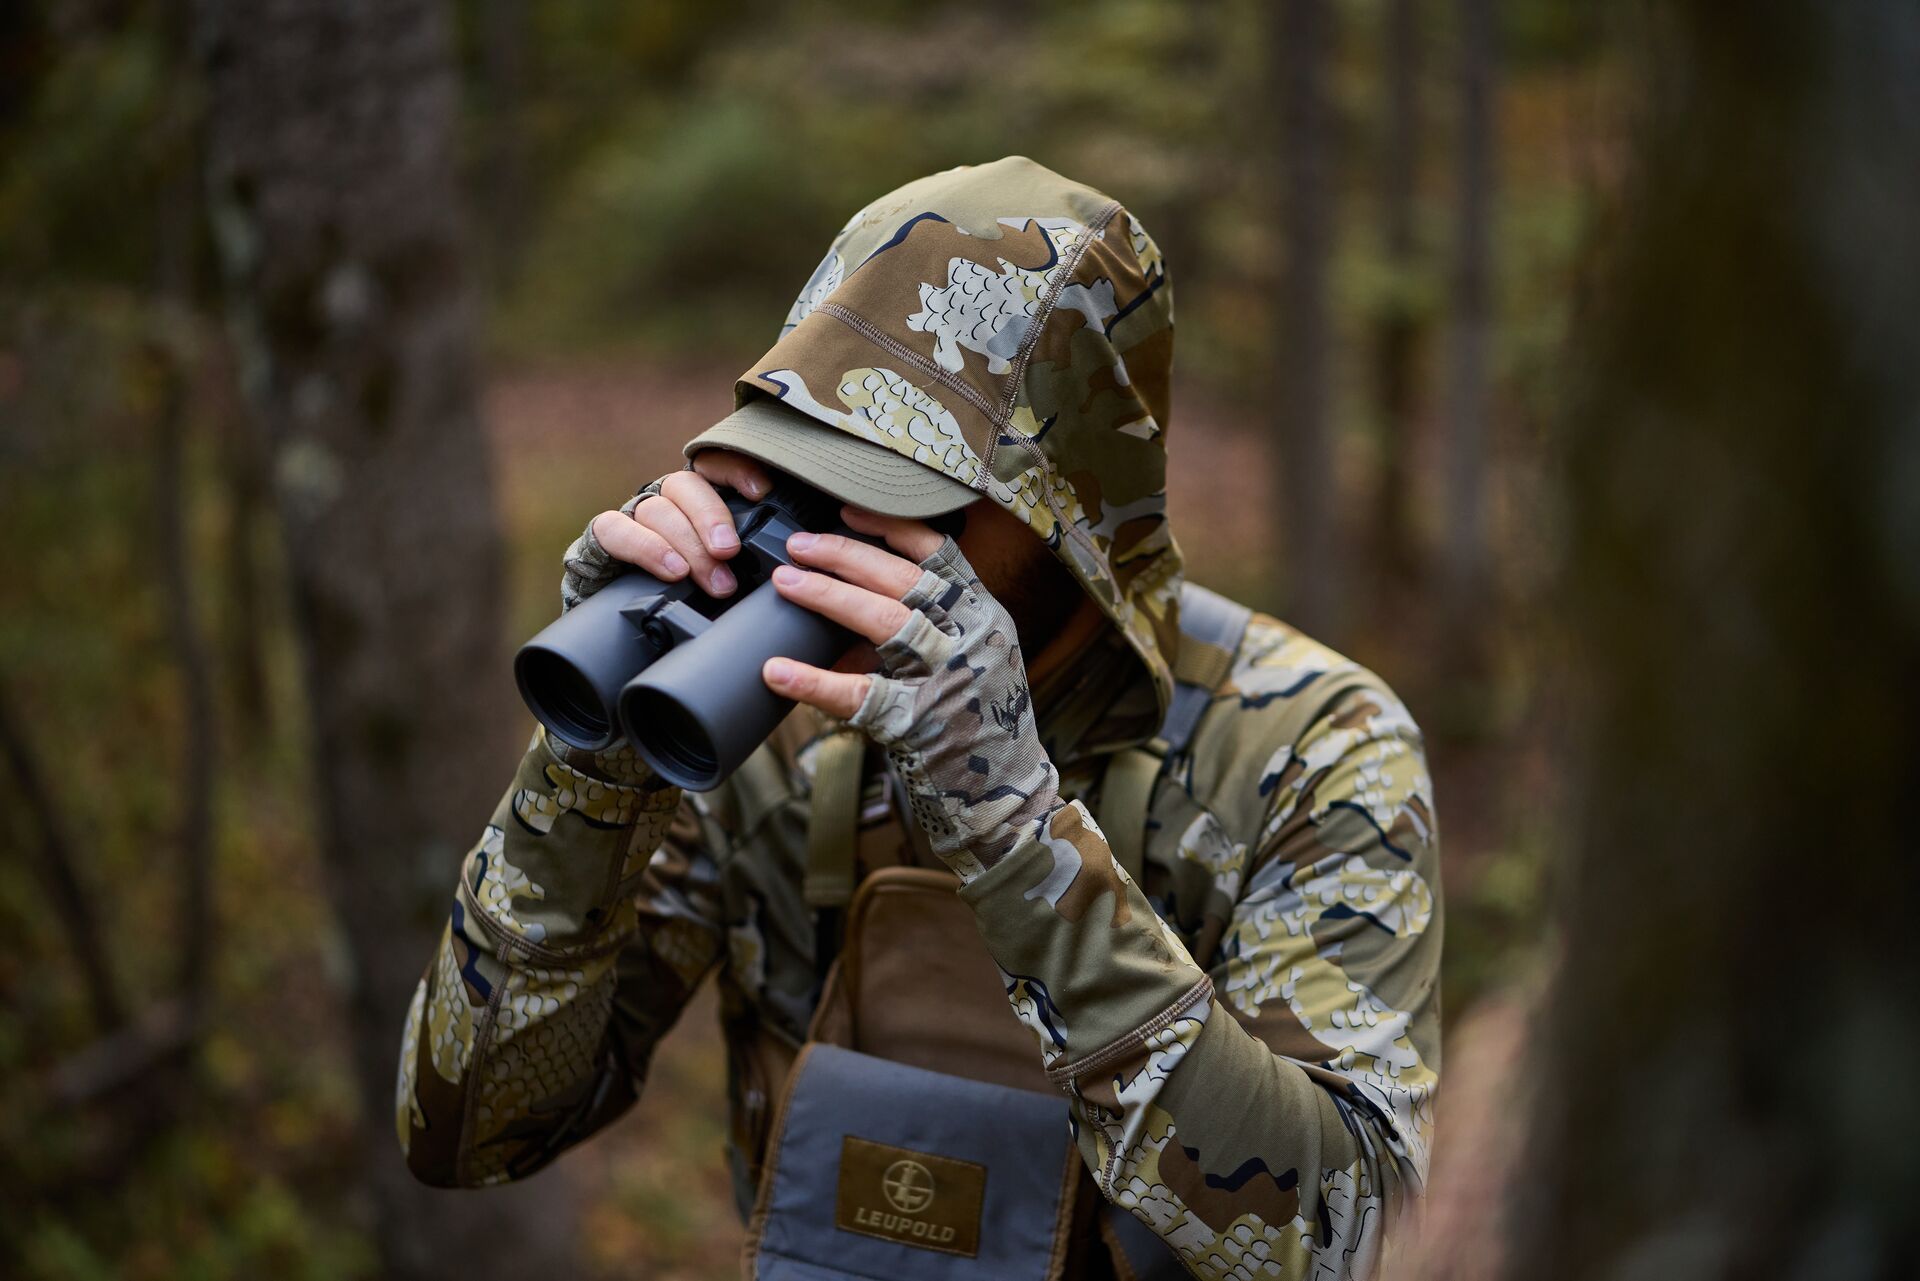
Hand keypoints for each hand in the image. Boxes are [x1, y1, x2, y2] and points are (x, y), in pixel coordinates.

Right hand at [560, 449, 771, 609]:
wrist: (633, 618)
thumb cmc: (694, 590)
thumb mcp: (730, 572)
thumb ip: (751, 559)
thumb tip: (788, 567)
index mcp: (701, 498)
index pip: (714, 464)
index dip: (736, 470)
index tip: (762, 491)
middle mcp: (667, 499)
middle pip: (686, 486)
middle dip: (711, 518)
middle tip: (730, 552)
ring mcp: (635, 515)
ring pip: (658, 509)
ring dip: (686, 544)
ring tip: (710, 579)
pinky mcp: (606, 536)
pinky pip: (616, 529)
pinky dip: (647, 548)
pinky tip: (672, 570)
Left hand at [762, 508, 1061, 877]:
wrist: (1007, 798)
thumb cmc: (981, 725)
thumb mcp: (970, 663)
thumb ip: (927, 630)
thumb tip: (849, 600)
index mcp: (984, 618)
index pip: (941, 554)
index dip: (892, 528)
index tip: (848, 511)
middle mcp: (972, 640)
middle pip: (904, 580)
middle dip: (845, 556)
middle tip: (797, 545)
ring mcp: (950, 681)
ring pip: (885, 623)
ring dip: (829, 598)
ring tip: (785, 584)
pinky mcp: (922, 725)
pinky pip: (860, 696)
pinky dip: (816, 681)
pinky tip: (779, 671)